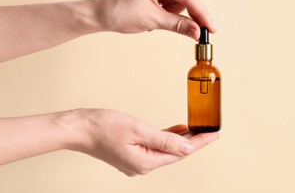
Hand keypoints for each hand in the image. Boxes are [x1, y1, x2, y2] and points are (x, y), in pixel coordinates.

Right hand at [65, 108, 218, 175]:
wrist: (79, 128)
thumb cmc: (103, 127)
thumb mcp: (138, 129)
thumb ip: (164, 139)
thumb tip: (186, 148)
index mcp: (145, 163)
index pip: (180, 153)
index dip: (200, 143)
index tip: (214, 135)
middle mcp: (142, 166)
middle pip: (174, 153)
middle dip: (192, 141)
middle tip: (209, 130)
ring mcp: (136, 161)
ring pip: (164, 149)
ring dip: (179, 139)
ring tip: (195, 129)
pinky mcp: (131, 153)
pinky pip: (154, 147)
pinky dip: (166, 138)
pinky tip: (174, 131)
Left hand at [94, 0, 215, 39]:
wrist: (101, 14)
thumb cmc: (120, 13)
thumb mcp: (153, 20)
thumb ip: (178, 25)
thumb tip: (197, 32)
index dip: (201, 13)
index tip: (212, 28)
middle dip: (190, 15)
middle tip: (199, 32)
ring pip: (180, 0)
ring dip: (175, 15)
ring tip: (157, 22)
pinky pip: (171, 1)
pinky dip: (168, 12)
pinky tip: (156, 18)